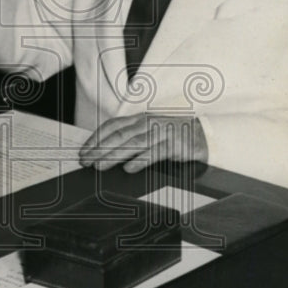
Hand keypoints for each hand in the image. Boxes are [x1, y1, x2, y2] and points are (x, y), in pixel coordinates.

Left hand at [78, 114, 207, 172]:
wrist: (202, 134)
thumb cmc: (172, 134)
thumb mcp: (150, 131)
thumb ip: (131, 137)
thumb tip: (105, 151)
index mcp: (140, 119)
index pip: (113, 125)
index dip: (96, 137)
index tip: (84, 150)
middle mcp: (148, 123)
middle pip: (119, 135)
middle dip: (99, 148)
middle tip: (86, 161)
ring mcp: (161, 133)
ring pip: (133, 144)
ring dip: (113, 155)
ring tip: (100, 166)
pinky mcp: (174, 145)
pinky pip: (154, 153)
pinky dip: (140, 161)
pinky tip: (129, 168)